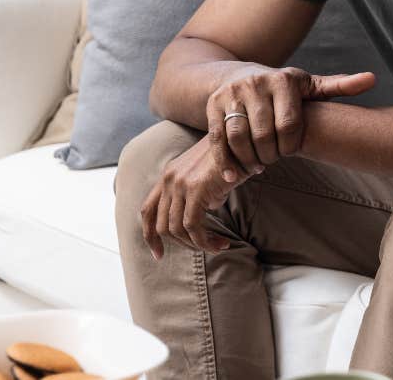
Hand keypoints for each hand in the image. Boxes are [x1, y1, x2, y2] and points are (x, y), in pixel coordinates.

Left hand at [139, 138, 249, 258]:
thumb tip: (207, 210)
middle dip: (181, 244)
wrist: (244, 137)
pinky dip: (205, 240)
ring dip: (198, 244)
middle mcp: (169, 179)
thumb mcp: (210, 175)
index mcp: (169, 175)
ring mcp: (180, 184)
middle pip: (162, 225)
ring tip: (218, 246)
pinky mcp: (196, 189)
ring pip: (177, 229)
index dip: (150, 236)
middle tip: (205, 248)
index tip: (158, 254)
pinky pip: (193, 226)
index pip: (148, 210)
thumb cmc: (233, 156)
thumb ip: (200, 193)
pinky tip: (221, 243)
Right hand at [206, 67, 375, 180]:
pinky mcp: (212, 105)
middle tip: (275, 162)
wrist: (239, 75)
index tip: (292, 153)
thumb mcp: (310, 86)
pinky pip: (217, 139)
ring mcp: (232, 94)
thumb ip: (340, 86)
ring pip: (238, 137)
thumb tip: (372, 79)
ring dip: (248, 159)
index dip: (291, 145)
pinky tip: (232, 176)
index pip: (289, 124)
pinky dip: (224, 161)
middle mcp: (256, 83)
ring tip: (258, 167)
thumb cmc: (284, 88)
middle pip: (263, 134)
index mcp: (285, 80)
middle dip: (270, 155)